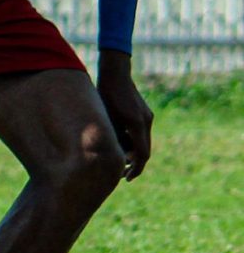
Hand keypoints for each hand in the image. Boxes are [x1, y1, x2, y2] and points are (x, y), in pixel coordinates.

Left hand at [97, 48, 152, 179]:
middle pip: (144, 150)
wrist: (115, 73)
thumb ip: (110, 137)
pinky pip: (141, 133)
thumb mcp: (105, 118)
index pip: (141, 155)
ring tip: (119, 161)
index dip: (134, 169)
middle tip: (122, 175)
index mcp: (136, 124)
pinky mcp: (144, 112)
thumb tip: (110, 156)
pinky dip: (133, 142)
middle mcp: (146, 121)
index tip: (125, 179)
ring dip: (133, 152)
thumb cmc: (104, 95)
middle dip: (134, 164)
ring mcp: (147, 116)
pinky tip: (121, 144)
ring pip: (143, 142)